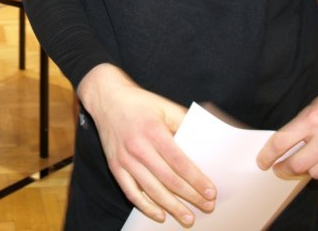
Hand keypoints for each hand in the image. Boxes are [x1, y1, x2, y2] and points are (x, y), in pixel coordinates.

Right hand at [78, 64, 215, 226]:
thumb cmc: (140, 102)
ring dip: (172, 206)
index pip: (179, 162)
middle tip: (207, 207)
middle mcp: (138, 147)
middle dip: (190, 196)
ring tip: (188, 218)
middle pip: (168, 179)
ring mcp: (124, 159)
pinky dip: (145, 206)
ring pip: (151, 190)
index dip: (196, 179)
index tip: (210, 192)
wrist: (106, 98)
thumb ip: (185, 122)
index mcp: (153, 131)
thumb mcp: (165, 106)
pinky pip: (130, 192)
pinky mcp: (115, 166)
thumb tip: (206, 139)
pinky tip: (160, 215)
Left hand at [257, 59, 317, 191]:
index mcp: (315, 118)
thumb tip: (286, 147)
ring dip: (313, 170)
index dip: (267, 156)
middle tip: (282, 168)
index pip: (281, 143)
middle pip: (296, 165)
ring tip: (316, 161)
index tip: (263, 162)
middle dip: (285, 168)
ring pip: (317, 175)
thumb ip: (304, 126)